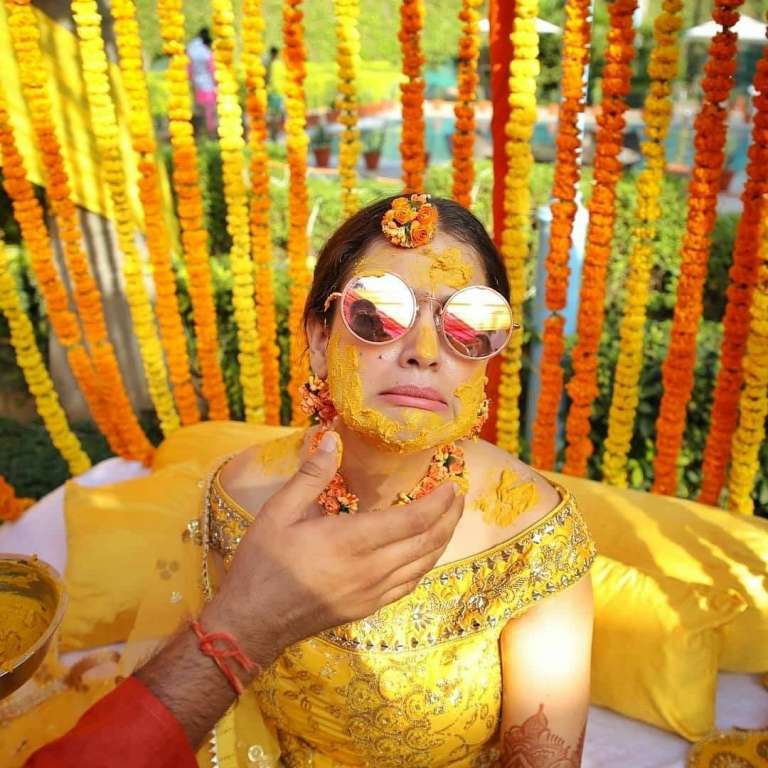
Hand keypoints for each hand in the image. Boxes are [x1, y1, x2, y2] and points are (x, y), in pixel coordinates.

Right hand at [203, 431, 463, 665]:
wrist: (252, 623)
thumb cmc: (264, 564)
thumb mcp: (279, 512)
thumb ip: (311, 476)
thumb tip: (332, 439)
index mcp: (353, 541)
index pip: (413, 520)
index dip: (438, 502)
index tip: (451, 484)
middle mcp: (371, 569)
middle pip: (427, 543)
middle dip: (449, 518)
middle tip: (459, 496)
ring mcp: (372, 593)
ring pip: (423, 566)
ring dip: (442, 540)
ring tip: (450, 519)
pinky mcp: (368, 608)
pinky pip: (409, 585)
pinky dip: (425, 564)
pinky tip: (424, 553)